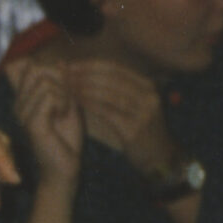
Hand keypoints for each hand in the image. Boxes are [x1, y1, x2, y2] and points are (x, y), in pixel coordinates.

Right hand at [9, 59, 84, 183]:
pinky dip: (64, 103)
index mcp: (23, 99)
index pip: (32, 66)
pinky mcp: (31, 122)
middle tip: (66, 101)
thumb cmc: (67, 137)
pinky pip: (50, 96)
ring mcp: (22, 113)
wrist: (64, 168)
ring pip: (46, 82)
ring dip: (64, 94)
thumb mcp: (67, 103)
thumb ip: (62, 83)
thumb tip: (59, 61)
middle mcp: (18, 104)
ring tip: (64, 111)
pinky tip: (62, 116)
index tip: (65, 89)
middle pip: (38, 69)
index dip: (54, 70)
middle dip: (60, 80)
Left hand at [64, 59, 177, 173]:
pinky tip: (77, 102)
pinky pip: (107, 112)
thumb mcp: (133, 104)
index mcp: (147, 86)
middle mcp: (148, 96)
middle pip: (110, 78)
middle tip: (64, 75)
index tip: (70, 66)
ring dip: (84, 89)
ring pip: (108, 94)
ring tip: (67, 87)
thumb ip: (114, 89)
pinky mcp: (134, 128)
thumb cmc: (139, 128)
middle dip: (84, 75)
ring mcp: (143, 112)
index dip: (90, 65)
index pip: (115, 68)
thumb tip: (85, 71)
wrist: (158, 157)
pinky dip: (90, 105)